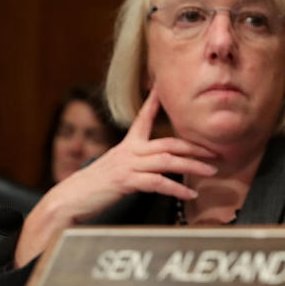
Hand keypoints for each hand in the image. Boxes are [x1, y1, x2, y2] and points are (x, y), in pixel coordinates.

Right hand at [14, 87, 217, 265]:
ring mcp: (126, 164)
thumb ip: (134, 164)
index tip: (162, 85)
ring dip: (192, 166)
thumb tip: (152, 167)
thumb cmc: (93, 187)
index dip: (154, 102)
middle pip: (168, 143)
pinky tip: (189, 195)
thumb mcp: (115, 169)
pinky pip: (157, 182)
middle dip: (195, 147)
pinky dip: (176, 188)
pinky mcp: (125, 180)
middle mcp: (128, 151)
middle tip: (215, 153)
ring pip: (167, 160)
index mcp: (126, 146)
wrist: (69, 199)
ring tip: (211, 172)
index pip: (143, 118)